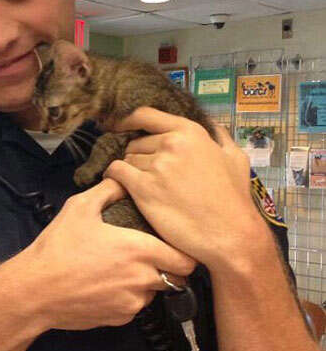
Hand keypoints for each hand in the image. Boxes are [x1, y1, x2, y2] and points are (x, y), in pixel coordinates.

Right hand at [7, 177, 195, 332]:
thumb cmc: (58, 249)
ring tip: (122, 270)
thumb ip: (108, 190)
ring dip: (146, 283)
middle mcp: (142, 279)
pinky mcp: (120, 319)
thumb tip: (123, 181)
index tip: (174, 245)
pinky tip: (106, 285)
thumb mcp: (80, 208)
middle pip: (176, 279)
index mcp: (139, 250)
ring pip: (154, 293)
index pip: (187, 259)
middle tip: (149, 256)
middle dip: (168, 268)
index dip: (184, 252)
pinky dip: (127, 297)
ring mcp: (132, 303)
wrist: (35, 291)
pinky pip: (134, 307)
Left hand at [103, 107, 267, 265]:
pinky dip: (114, 178)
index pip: (145, 115)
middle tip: (147, 174)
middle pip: (135, 142)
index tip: (117, 126)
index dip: (126, 120)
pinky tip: (121, 186)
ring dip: (130, 171)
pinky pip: (116, 173)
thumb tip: (213, 126)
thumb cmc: (234, 199)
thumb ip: (221, 136)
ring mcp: (156, 165)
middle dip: (138, 156)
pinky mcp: (144, 188)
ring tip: (144, 187)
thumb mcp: (236, 158)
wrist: (230, 234)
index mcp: (190, 132)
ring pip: (126, 159)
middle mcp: (171, 144)